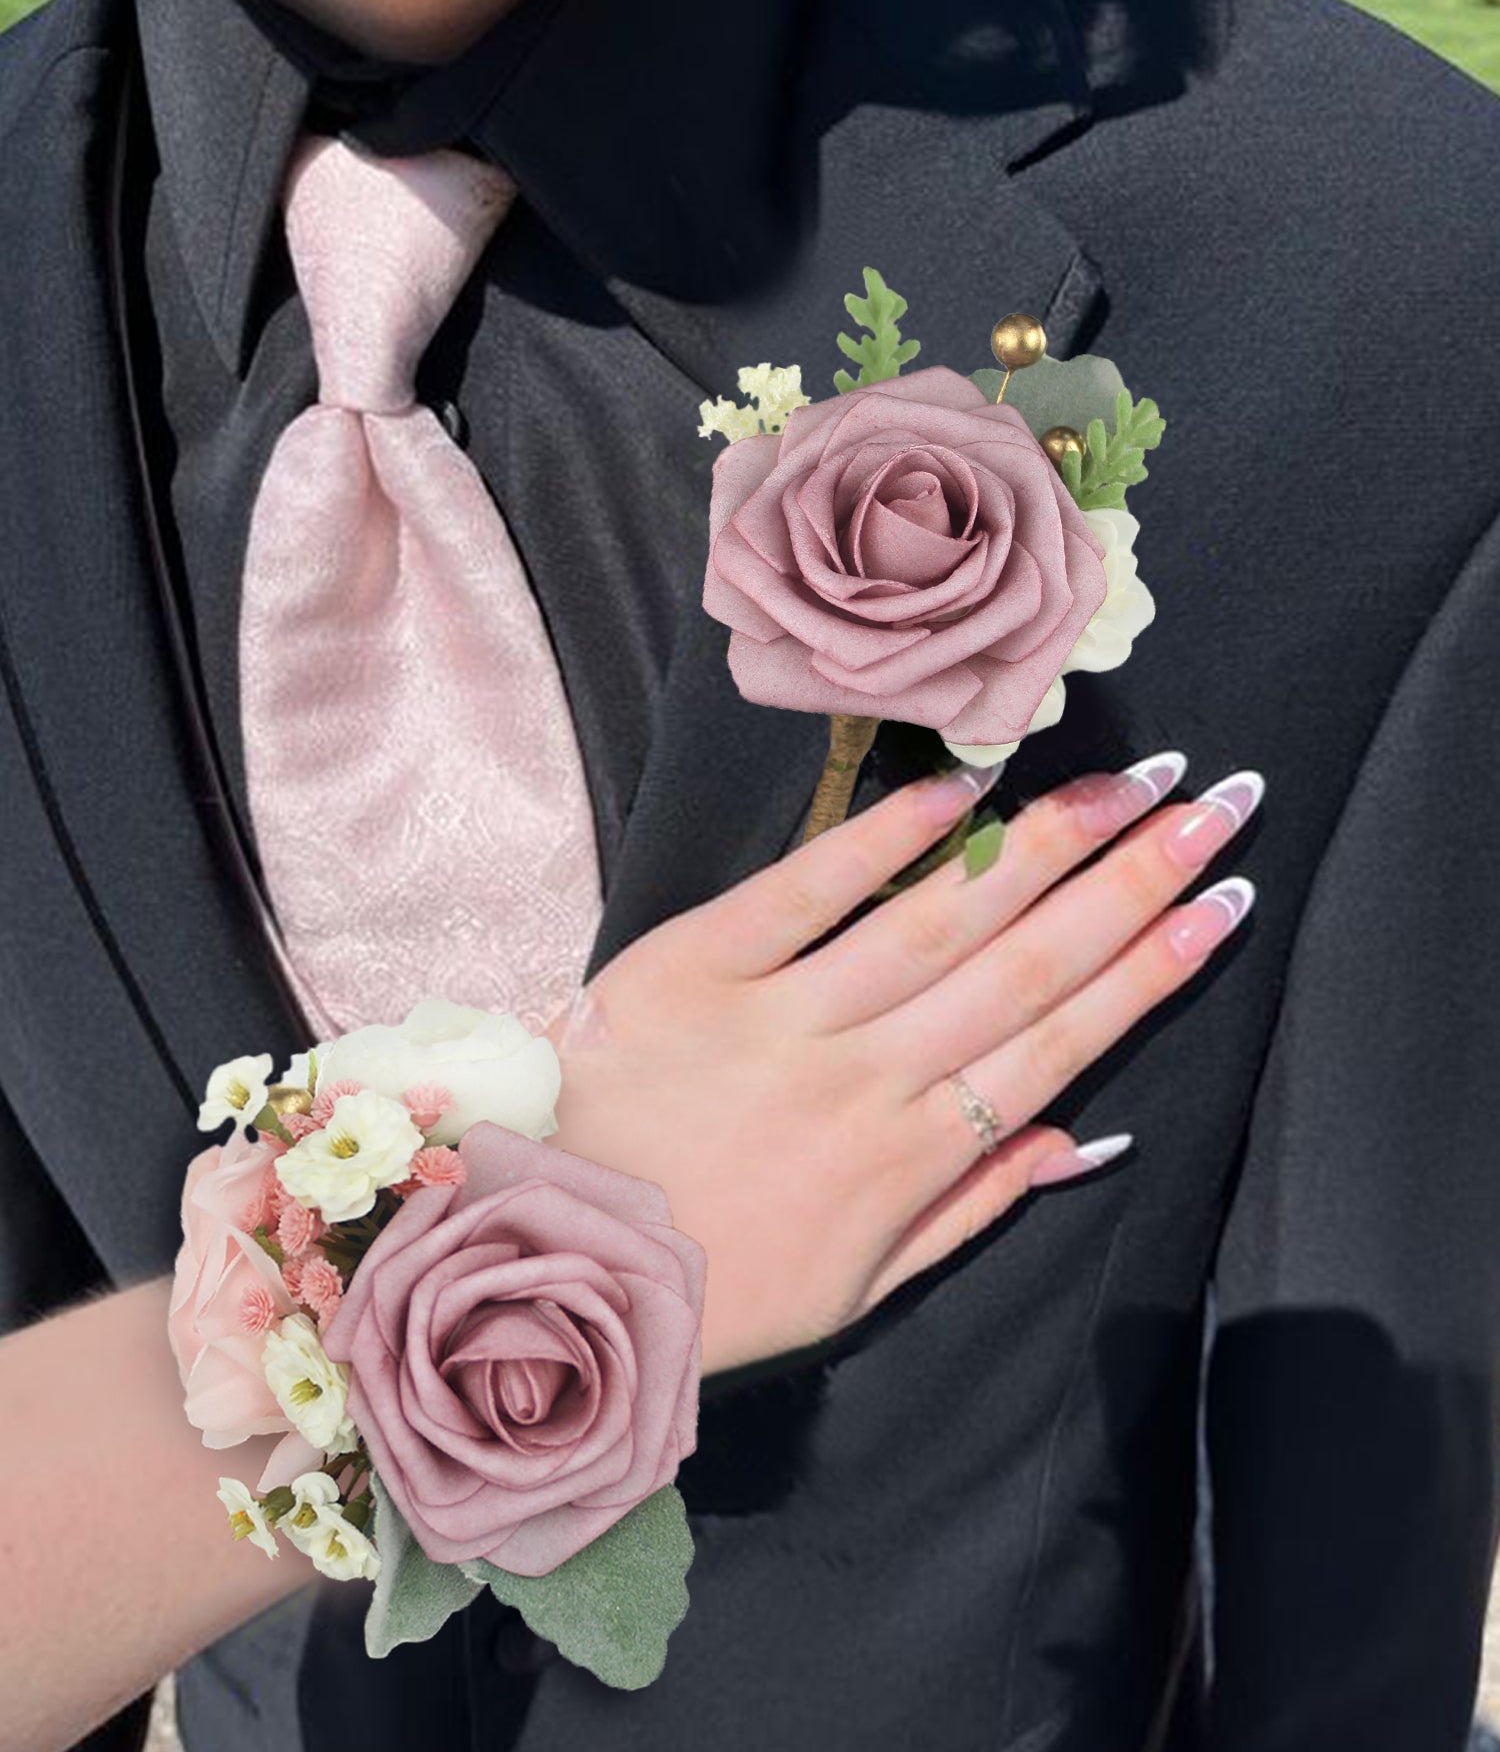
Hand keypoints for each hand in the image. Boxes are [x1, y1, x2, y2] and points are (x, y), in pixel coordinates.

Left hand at [543, 755, 1258, 1375]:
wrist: (539, 1261)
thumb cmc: (703, 1288)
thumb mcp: (852, 1292)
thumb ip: (967, 1212)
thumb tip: (1078, 1143)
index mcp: (904, 1159)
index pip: (1058, 1044)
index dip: (1151, 968)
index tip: (1222, 899)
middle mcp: (861, 1078)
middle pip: (1024, 964)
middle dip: (1132, 878)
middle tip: (1213, 800)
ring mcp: (778, 1016)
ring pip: (937, 920)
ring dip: (1040, 846)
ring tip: (1122, 783)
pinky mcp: (691, 966)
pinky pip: (801, 891)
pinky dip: (880, 837)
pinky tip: (960, 790)